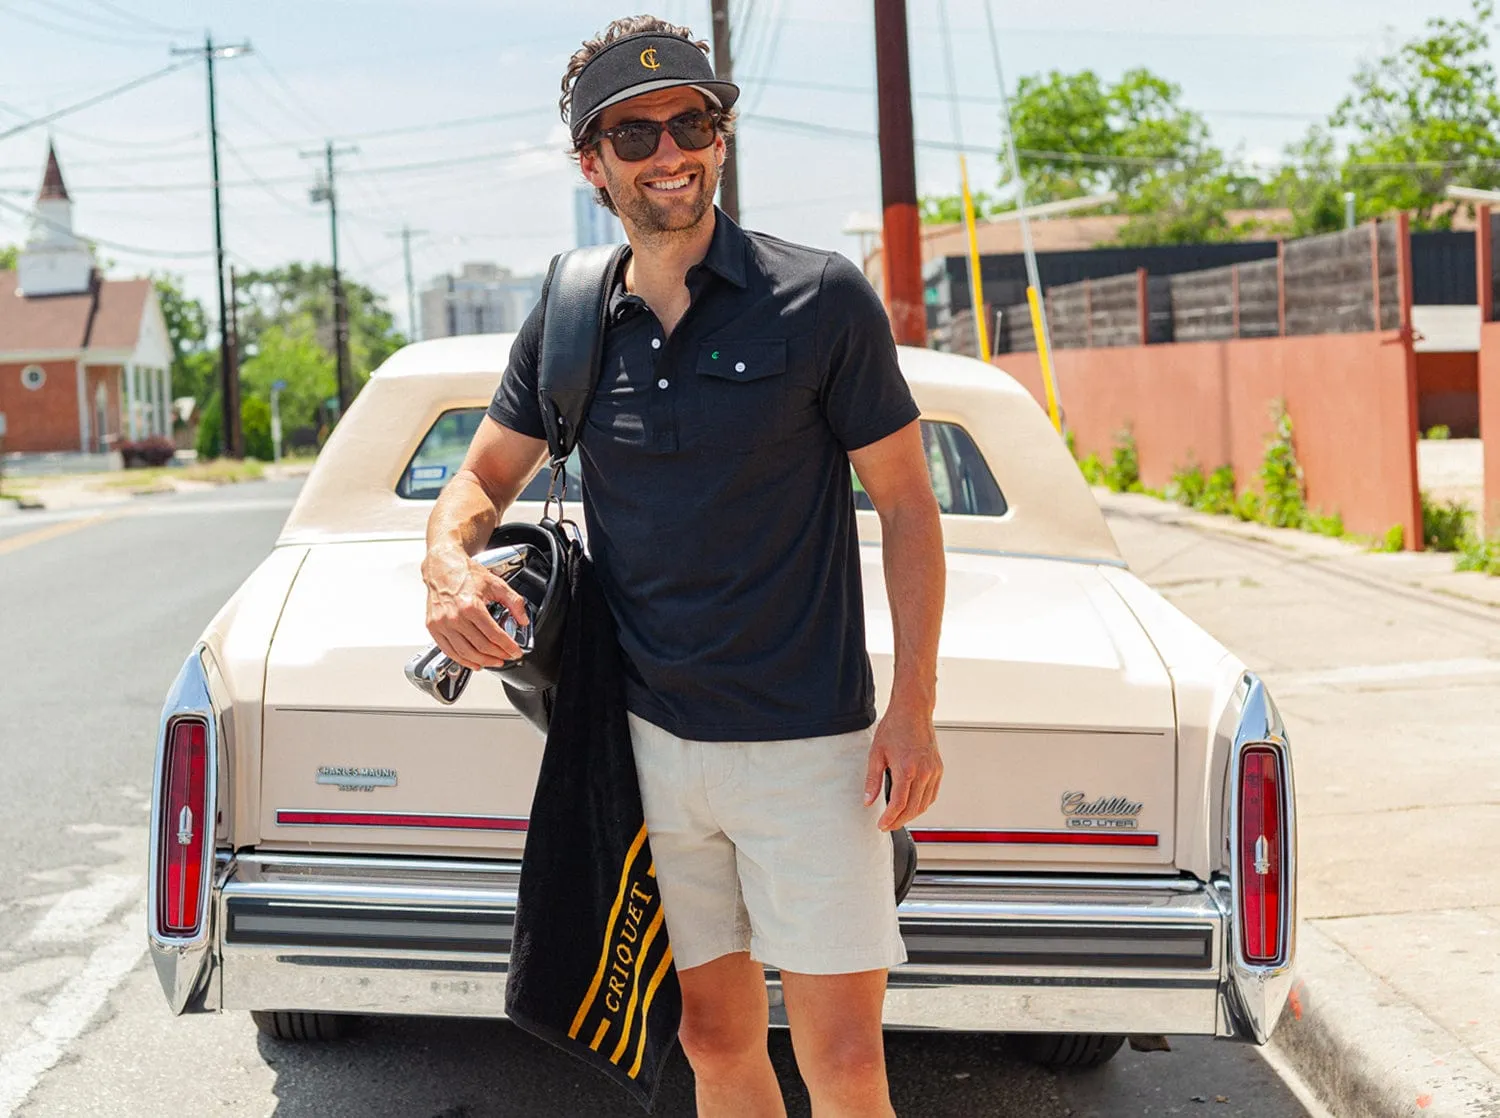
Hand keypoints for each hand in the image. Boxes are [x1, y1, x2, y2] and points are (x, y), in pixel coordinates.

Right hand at [421, 544, 529, 670]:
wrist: (442, 567)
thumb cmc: (466, 574)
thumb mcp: (496, 584)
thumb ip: (514, 602)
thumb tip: (522, 620)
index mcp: (471, 606)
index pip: (494, 635)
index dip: (508, 647)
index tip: (516, 652)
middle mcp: (454, 617)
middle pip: (481, 647)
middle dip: (498, 655)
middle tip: (507, 657)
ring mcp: (442, 624)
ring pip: (465, 653)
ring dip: (483, 661)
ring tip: (494, 662)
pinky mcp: (433, 628)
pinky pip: (449, 651)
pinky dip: (463, 661)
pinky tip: (474, 662)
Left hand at [863, 700, 942, 831]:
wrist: (913, 711)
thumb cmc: (895, 727)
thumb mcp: (876, 754)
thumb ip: (872, 781)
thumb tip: (868, 801)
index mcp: (906, 769)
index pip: (898, 804)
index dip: (889, 819)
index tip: (881, 825)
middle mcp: (924, 772)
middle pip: (913, 808)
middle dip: (899, 821)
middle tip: (888, 825)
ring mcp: (934, 771)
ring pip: (925, 804)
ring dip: (911, 815)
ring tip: (898, 818)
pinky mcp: (939, 768)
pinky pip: (932, 794)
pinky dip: (922, 804)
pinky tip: (912, 805)